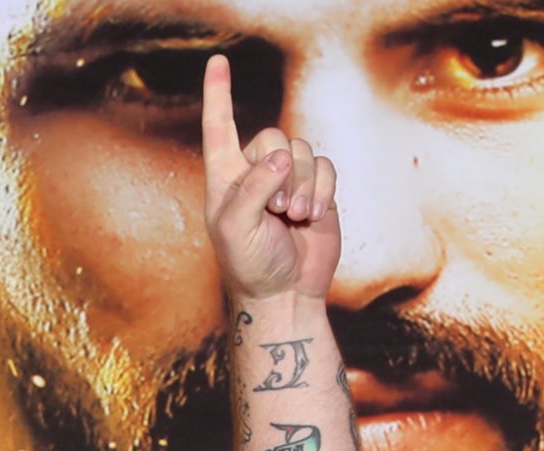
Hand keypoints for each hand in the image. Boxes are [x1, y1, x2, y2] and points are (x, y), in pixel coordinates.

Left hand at [202, 53, 338, 301]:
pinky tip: (313, 217)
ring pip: (303, 151)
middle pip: (273, 137)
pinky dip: (322, 191)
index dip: (218, 94)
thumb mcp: (238, 230)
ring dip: (303, 187)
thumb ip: (253, 188)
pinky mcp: (316, 188)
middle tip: (279, 212)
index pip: (220, 128)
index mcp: (225, 180)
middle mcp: (255, 173)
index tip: (217, 62)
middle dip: (282, 172)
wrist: (285, 296)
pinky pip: (326, 166)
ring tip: (295, 219)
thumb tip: (281, 157)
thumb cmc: (251, 268)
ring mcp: (288, 179)